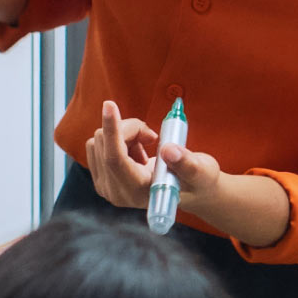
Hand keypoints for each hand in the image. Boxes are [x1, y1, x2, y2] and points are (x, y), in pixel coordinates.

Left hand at [85, 101, 221, 212]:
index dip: (113, 131)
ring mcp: (105, 186)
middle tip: (152, 137)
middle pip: (105, 143)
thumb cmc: (196, 180)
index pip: (115, 160)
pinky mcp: (100, 176)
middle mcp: (116, 192)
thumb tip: (168, 150)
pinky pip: (97, 144)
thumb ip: (187, 163)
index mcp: (139, 193)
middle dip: (130, 129)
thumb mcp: (201, 171)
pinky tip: (135, 152)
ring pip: (99, 140)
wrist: (187, 191)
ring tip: (145, 147)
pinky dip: (116, 139)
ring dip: (124, 134)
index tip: (109, 105)